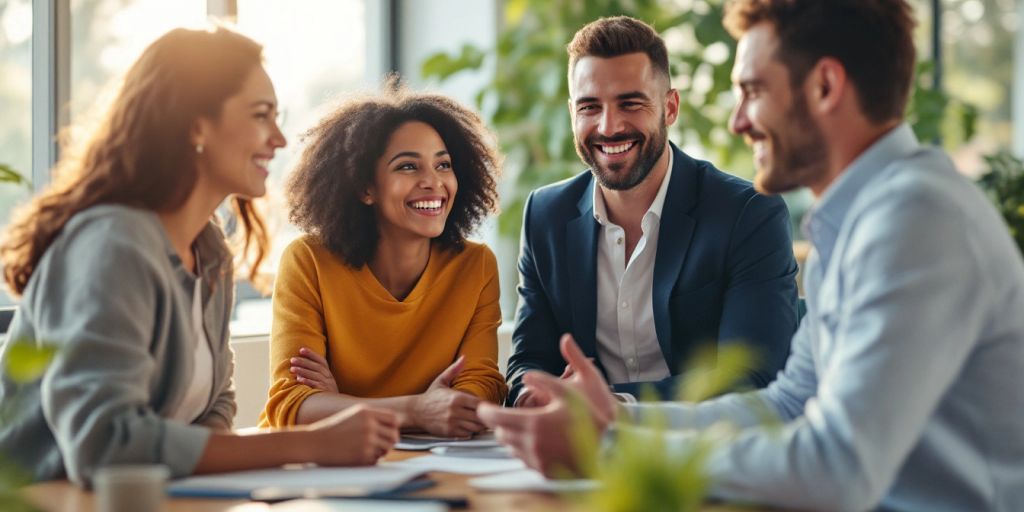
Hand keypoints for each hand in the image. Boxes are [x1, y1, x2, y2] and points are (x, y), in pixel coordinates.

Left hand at [290, 347, 337, 392]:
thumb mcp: (324, 383)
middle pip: (316, 367)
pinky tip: (299, 379)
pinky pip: (315, 385)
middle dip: (304, 362)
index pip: (321, 361)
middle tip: (292, 360)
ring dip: (303, 371)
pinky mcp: (324, 392)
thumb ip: (315, 375)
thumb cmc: (326, 394)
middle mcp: (329, 378)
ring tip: (292, 369)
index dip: (311, 354)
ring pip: (315, 375)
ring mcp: (327, 385)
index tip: (301, 349)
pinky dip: (308, 381)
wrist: (337, 407)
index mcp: (328, 374)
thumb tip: (299, 368)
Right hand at [307, 404, 398, 465]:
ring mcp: (367, 440)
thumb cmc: (333, 429)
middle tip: (382, 446)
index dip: (393, 427)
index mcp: (367, 413)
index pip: (394, 419)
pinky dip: (370, 460)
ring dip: (380, 452)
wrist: (314, 442)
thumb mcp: (353, 416)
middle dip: (390, 442)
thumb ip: (372, 417)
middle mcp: (369, 425)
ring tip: (367, 451)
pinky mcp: (362, 455)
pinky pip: (376, 460)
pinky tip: (357, 457)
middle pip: (394, 435)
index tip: (388, 433)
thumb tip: (394, 426)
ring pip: (387, 449)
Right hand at [411, 356, 486, 436]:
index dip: (485, 406)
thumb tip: (464, 358)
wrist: (415, 411)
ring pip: (475, 427)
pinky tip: (467, 427)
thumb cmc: (430, 397)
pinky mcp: (449, 432)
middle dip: (484, 417)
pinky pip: (467, 434)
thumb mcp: (441, 380)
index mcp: (457, 397)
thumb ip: (454, 369)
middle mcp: (456, 410)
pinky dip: (470, 432)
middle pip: (480, 417)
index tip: (484, 406)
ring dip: (478, 425)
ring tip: (475, 421)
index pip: (481, 404)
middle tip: (483, 416)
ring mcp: (453, 422)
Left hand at [477, 334, 616, 476]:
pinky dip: (523, 450)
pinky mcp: (544, 471)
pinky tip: (535, 441)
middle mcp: (531, 444)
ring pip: (510, 448)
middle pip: (500, 434)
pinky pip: (523, 460)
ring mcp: (537, 460)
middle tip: (503, 414)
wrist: (607, 449)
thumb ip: (545, 381)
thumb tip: (525, 375)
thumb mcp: (568, 392)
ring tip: (522, 426)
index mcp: (534, 423)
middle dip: (499, 423)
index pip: (496, 418)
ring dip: (511, 437)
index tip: (483, 407)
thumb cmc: (589, 419)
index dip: (485, 411)